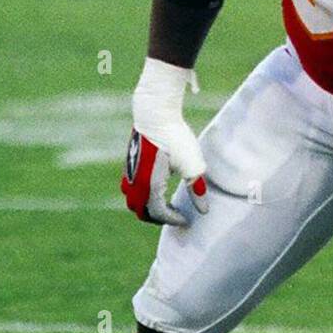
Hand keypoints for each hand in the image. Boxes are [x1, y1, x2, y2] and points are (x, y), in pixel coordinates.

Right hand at [121, 58, 208, 225]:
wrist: (155, 113)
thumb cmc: (175, 138)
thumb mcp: (192, 165)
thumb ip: (197, 189)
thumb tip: (203, 210)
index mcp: (149, 186)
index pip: (158, 213)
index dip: (173, 219)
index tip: (187, 219)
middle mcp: (134, 183)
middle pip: (142, 211)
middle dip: (158, 217)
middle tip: (175, 214)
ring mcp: (129, 173)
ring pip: (133, 201)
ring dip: (148, 207)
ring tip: (166, 203)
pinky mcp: (129, 164)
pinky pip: (131, 189)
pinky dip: (142, 196)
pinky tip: (158, 186)